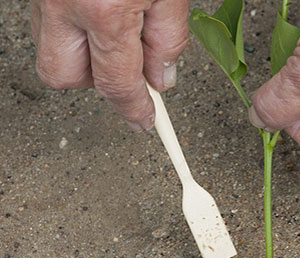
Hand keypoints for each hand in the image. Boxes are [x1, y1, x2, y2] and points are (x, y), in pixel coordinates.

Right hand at [31, 0, 188, 130]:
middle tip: (126, 66)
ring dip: (82, 56)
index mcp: (103, 8)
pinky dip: (73, 31)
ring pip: (50, 50)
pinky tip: (98, 19)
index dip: (134, 108)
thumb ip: (168, 37)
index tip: (145, 120)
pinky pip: (48, 24)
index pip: (117, 84)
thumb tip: (161, 78)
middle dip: (97, 83)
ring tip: (115, 36)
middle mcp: (62, 3)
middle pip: (65, 76)